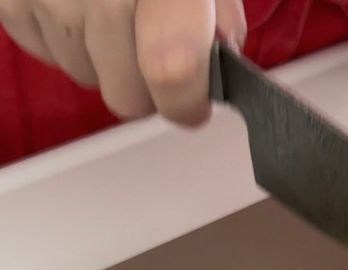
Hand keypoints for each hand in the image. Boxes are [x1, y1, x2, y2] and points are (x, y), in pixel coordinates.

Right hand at [0, 0, 245, 124]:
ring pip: (86, 77)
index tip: (195, 101)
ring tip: (112, 7)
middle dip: (147, 84)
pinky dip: (66, 36)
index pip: (172, 70)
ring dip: (105, 58)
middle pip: (126, 94)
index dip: (187, 101)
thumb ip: (218, 8)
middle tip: (154, 46)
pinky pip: (45, 52)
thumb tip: (220, 54)